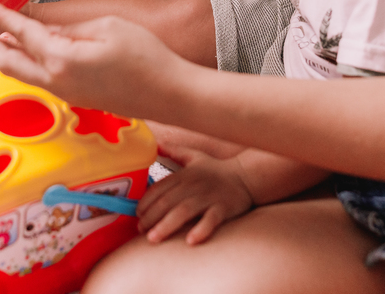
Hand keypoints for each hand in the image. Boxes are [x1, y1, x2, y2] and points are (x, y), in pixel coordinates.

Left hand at [0, 0, 186, 114]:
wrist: (171, 94)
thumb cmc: (147, 57)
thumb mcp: (108, 28)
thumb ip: (69, 29)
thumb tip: (41, 29)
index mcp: (62, 60)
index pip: (21, 34)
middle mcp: (56, 81)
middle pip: (6, 61)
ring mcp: (65, 92)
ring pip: (20, 72)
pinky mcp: (75, 96)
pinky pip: (38, 77)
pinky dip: (21, 61)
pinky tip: (20, 50)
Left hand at [138, 147, 254, 244]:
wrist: (247, 176)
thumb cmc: (216, 169)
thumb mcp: (194, 156)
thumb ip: (174, 150)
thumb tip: (155, 143)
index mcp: (185, 174)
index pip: (159, 188)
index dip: (146, 202)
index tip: (137, 214)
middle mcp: (194, 184)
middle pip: (168, 201)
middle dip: (151, 216)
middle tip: (141, 230)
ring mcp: (209, 197)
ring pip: (184, 211)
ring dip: (167, 225)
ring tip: (153, 238)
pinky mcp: (223, 208)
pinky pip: (211, 220)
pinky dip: (201, 230)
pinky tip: (190, 240)